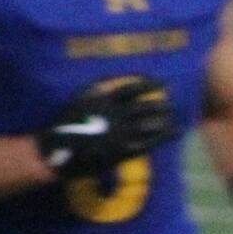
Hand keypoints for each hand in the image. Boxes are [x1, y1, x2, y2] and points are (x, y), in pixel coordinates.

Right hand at [36, 76, 176, 181]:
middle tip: (171, 103)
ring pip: (148, 125)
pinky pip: (148, 143)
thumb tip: (105, 85)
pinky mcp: (122, 151)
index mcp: (101, 100)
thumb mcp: (78, 102)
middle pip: (142, 107)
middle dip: (159, 105)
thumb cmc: (67, 125)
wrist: (57, 150)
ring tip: (174, 117)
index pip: (130, 89)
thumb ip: (94, 94)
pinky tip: (175, 133)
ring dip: (163, 120)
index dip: (148, 84)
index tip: (163, 82)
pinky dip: (163, 137)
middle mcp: (112, 115)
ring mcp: (118, 133)